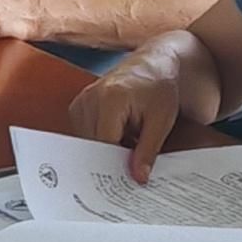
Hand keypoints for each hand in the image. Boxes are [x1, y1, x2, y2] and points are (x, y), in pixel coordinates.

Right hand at [70, 56, 192, 177]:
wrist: (154, 63)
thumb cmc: (160, 87)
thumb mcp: (161, 121)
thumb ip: (148, 151)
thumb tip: (138, 178)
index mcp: (110, 99)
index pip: (104, 145)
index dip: (116, 164)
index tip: (128, 177)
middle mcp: (90, 98)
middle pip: (92, 145)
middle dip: (111, 157)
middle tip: (131, 163)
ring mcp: (82, 101)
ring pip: (87, 142)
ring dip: (106, 148)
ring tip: (128, 141)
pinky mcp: (80, 105)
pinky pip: (85, 133)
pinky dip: (101, 139)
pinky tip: (118, 135)